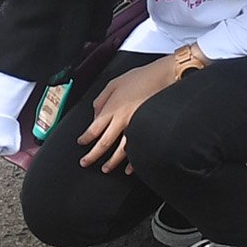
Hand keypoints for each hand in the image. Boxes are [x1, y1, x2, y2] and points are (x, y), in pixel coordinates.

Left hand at [76, 51, 189, 171]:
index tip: (81, 142)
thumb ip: (101, 100)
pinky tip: (128, 169)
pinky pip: (139, 150)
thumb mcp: (114, 84)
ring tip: (106, 169)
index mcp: (112, 109)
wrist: (164, 77)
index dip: (85, 138)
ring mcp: (136, 127)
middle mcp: (122, 120)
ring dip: (112, 163)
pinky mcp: (148, 130)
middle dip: (92, 156)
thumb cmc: (140, 78)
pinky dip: (133, 163)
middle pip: (103, 144)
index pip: (93, 129)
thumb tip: (95, 114)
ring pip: (121, 151)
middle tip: (85, 162)